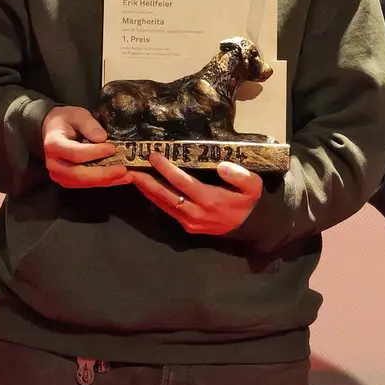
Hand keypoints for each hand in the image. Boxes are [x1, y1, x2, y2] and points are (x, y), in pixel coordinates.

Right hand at [42, 106, 125, 187]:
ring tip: (126, 177)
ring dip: (106, 181)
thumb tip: (102, 138)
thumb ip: (89, 125)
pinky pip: (85, 184)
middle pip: (79, 173)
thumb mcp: (78, 115)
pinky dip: (103, 182)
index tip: (112, 148)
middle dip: (103, 173)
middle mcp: (53, 163)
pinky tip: (119, 179)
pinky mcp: (67, 180)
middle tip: (123, 170)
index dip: (95, 152)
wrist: (53, 130)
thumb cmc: (66, 120)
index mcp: (54, 144)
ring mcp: (59, 174)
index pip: (75, 153)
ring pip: (83, 182)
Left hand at [131, 153, 264, 234]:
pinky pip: (168, 211)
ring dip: (147, 191)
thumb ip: (239, 175)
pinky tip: (147, 189)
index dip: (167, 170)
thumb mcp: (254, 186)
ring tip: (133, 176)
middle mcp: (196, 213)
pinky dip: (155, 199)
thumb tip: (222, 166)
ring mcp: (190, 222)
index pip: (183, 183)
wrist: (251, 228)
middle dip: (147, 181)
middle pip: (166, 196)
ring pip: (163, 205)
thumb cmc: (249, 202)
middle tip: (131, 168)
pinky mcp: (188, 227)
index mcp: (211, 200)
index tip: (154, 156)